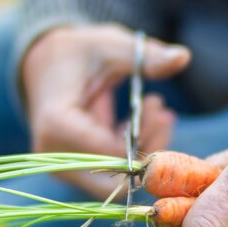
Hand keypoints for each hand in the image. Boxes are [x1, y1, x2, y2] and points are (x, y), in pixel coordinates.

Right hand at [23, 24, 190, 197]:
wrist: (44, 65)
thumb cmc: (76, 52)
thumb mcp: (111, 46)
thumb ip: (145, 56)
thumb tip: (183, 57)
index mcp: (57, 124)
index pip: (111, 154)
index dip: (144, 137)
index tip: (159, 108)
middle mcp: (55, 155)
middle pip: (115, 177)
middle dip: (147, 150)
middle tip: (162, 115)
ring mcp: (63, 167)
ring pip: (117, 180)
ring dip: (143, 148)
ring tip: (156, 109)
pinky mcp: (75, 171)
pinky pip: (112, 173)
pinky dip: (133, 150)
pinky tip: (146, 119)